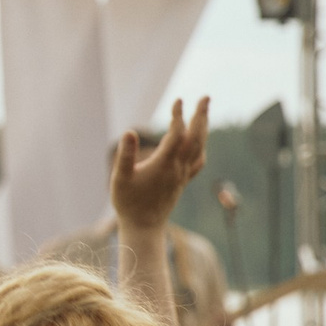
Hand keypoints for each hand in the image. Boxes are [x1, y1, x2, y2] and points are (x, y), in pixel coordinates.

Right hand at [110, 97, 208, 229]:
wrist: (143, 228)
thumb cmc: (128, 203)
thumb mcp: (120, 178)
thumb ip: (125, 155)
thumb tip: (130, 132)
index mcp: (164, 164)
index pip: (177, 134)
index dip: (178, 116)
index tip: (178, 101)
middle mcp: (178, 168)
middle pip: (196, 137)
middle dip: (201, 116)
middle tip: (206, 97)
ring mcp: (182, 176)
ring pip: (199, 148)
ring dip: (203, 129)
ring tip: (204, 113)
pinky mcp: (182, 182)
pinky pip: (197, 162)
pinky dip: (201, 148)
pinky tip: (201, 144)